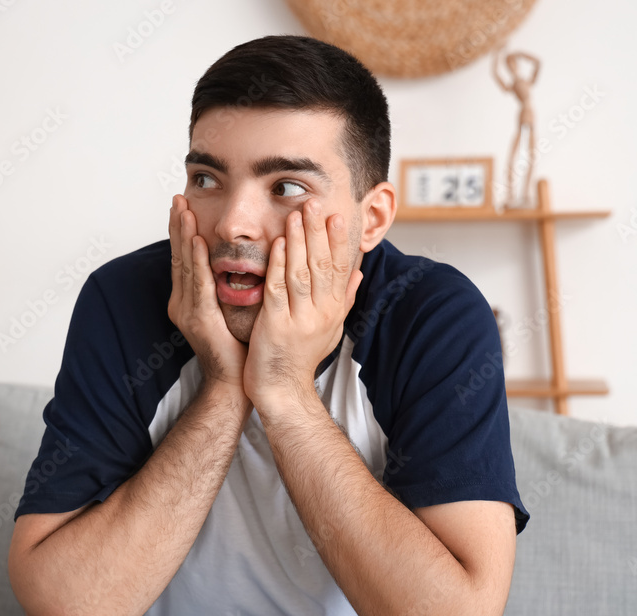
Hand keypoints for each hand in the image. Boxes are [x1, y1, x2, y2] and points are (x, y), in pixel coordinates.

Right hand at [167, 194, 247, 391]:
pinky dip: (198, 262)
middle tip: (178, 198)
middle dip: (178, 226)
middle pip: (179, 257)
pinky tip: (198, 243)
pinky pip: (199, 285)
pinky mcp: (201, 320)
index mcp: (190, 300)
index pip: (185, 258)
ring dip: (184, 237)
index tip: (183, 205)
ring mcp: (188, 312)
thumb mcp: (232, 308)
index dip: (182, 231)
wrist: (237, 381)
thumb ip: (229, 284)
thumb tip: (240, 259)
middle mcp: (183, 304)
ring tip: (183, 211)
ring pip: (186, 266)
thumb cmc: (239, 346)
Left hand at [243, 199, 361, 410]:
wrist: (283, 391)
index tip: (337, 215)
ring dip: (299, 241)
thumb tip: (360, 271)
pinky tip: (277, 244)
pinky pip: (279, 289)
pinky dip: (279, 265)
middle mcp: (322, 313)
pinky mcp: (276, 325)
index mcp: (334, 310)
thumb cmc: (301, 358)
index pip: (341, 268)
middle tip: (314, 203)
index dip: (340, 241)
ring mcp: (300, 319)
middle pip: (323, 265)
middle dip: (319, 232)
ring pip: (302, 272)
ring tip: (296, 214)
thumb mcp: (330, 327)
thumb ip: (344, 297)